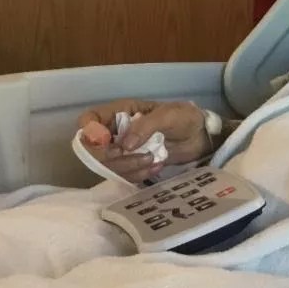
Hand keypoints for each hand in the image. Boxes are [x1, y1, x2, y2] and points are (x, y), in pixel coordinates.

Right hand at [76, 99, 209, 182]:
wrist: (199, 136)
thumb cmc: (184, 118)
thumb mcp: (168, 115)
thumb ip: (145, 126)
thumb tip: (125, 146)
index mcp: (120, 112)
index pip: (88, 120)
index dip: (90, 132)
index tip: (107, 142)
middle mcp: (115, 131)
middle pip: (93, 149)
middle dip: (114, 157)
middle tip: (140, 154)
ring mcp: (122, 149)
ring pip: (107, 165)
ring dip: (129, 167)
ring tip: (153, 160)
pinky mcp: (132, 164)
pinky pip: (123, 175)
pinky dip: (138, 174)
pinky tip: (156, 166)